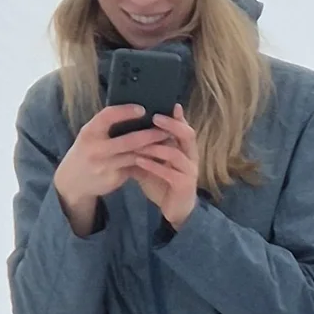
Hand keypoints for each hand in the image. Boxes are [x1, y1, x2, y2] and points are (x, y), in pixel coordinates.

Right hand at [51, 103, 168, 234]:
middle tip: (166, 129)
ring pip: (135, 156)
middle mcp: (96, 148)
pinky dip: (148, 162)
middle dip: (150, 135)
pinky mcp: (114, 178)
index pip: (108, 116)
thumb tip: (134, 112)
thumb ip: (107, 127)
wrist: (73, 181)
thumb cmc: (87, 152)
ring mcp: (105, 165)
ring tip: (168, 143)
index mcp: (89, 132)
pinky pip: (134, 168)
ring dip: (153, 150)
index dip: (126, 111)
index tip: (143, 109)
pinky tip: (161, 158)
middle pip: (128, 140)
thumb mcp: (90, 136)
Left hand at [131, 108, 201, 227]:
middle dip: (171, 125)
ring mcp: (189, 171)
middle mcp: (191, 157)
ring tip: (139, 141)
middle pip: (187, 135)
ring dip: (156, 146)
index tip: (168, 104)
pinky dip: (154, 165)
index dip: (177, 116)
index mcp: (185, 148)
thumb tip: (123, 128)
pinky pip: (169, 173)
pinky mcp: (183, 185)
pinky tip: (139, 160)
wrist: (174, 210)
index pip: (184, 127)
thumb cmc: (162, 182)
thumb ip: (143, 146)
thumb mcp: (151, 160)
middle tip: (154, 117)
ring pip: (176, 153)